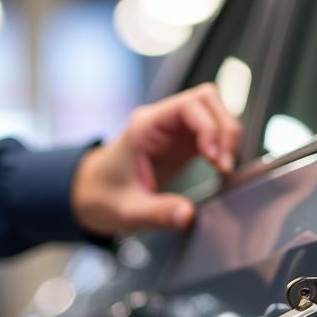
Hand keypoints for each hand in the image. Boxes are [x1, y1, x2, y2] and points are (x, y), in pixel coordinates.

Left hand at [71, 83, 242, 237]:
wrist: (90, 194)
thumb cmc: (102, 196)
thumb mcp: (127, 212)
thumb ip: (157, 213)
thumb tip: (187, 215)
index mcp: (145, 127)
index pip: (189, 105)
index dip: (209, 127)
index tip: (213, 157)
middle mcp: (161, 122)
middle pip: (207, 100)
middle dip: (223, 129)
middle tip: (223, 165)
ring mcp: (173, 130)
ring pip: (213, 113)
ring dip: (226, 137)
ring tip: (223, 169)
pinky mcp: (181, 143)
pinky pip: (211, 132)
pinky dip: (222, 147)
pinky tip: (219, 169)